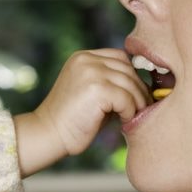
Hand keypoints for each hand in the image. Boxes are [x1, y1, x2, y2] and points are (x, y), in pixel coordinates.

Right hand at [14, 49, 147, 174]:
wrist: (48, 135)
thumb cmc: (72, 120)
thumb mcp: (91, 92)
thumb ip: (111, 82)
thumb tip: (143, 87)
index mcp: (83, 57)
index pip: (119, 57)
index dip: (131, 76)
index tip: (136, 95)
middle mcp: (86, 59)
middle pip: (127, 68)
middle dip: (138, 89)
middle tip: (142, 108)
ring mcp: (91, 72)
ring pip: (130, 83)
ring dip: (137, 102)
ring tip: (133, 116)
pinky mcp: (97, 89)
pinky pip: (127, 98)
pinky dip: (129, 111)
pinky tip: (122, 121)